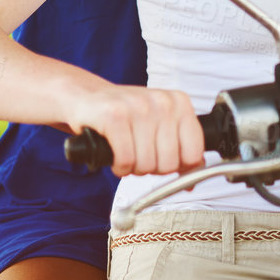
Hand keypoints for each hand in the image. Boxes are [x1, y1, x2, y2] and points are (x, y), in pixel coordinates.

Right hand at [66, 86, 204, 177]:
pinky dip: (119, 166)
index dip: (176, 166)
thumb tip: (192, 181)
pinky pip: (126, 161)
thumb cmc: (125, 115)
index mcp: (179, 102)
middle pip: (169, 164)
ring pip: (147, 165)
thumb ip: (180, 150)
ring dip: (133, 167)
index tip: (162, 158)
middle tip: (138, 154)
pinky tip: (114, 154)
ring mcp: (138, 107)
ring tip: (125, 151)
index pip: (193, 154)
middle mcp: (162, 101)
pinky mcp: (114, 116)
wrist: (86, 97)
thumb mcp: (159, 125)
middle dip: (151, 167)